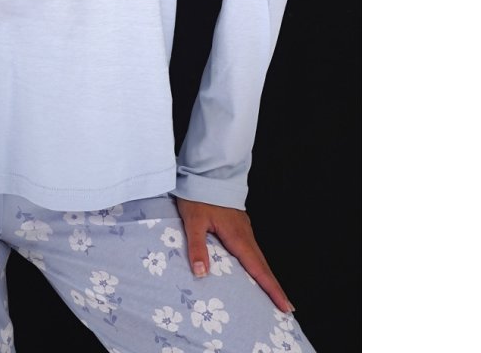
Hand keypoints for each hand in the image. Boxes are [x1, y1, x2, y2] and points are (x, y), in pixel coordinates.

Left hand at [174, 196, 294, 313]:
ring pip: (258, 256)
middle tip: (287, 308)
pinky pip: (252, 249)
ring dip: (266, 276)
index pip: (258, 268)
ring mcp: (244, 228)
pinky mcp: (239, 224)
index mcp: (237, 236)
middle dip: (275, 287)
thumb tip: (201, 274)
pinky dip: (258, 264)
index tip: (286, 306)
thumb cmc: (198, 195)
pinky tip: (254, 270)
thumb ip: (197, 247)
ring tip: (273, 294)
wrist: (205, 172)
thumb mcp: (193, 221)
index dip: (271, 288)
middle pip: (263, 265)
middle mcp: (245, 234)